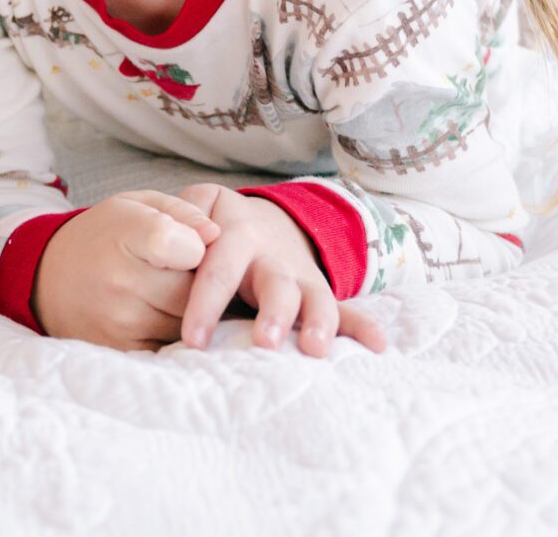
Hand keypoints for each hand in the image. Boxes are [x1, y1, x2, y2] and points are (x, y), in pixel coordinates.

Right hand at [31, 191, 219, 350]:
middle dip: (198, 282)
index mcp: (127, 234)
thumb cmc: (104, 235)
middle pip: (195, 292)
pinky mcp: (122, 349)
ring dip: (187, 310)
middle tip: (181, 270)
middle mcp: (121, 281)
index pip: (188, 248)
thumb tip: (216, 234)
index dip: (198, 247)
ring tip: (164, 289)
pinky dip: (171, 331)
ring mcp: (120, 321)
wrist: (49, 277)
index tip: (191, 246)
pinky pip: (170, 344)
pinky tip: (154, 312)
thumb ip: (182, 212)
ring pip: (187, 322)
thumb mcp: (136, 205)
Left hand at [173, 183, 388, 356]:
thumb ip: (179, 221)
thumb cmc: (210, 225)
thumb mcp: (195, 208)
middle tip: (264, 343)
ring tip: (314, 349)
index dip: (206, 302)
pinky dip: (361, 327)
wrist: (257, 220)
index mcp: (235, 234)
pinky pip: (344, 310)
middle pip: (274, 283)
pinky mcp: (317, 294)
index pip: (218, 267)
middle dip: (271, 313)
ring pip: (313, 297)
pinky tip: (378, 346)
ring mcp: (299, 275)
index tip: (193, 340)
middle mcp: (271, 255)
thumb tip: (186, 243)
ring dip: (317, 322)